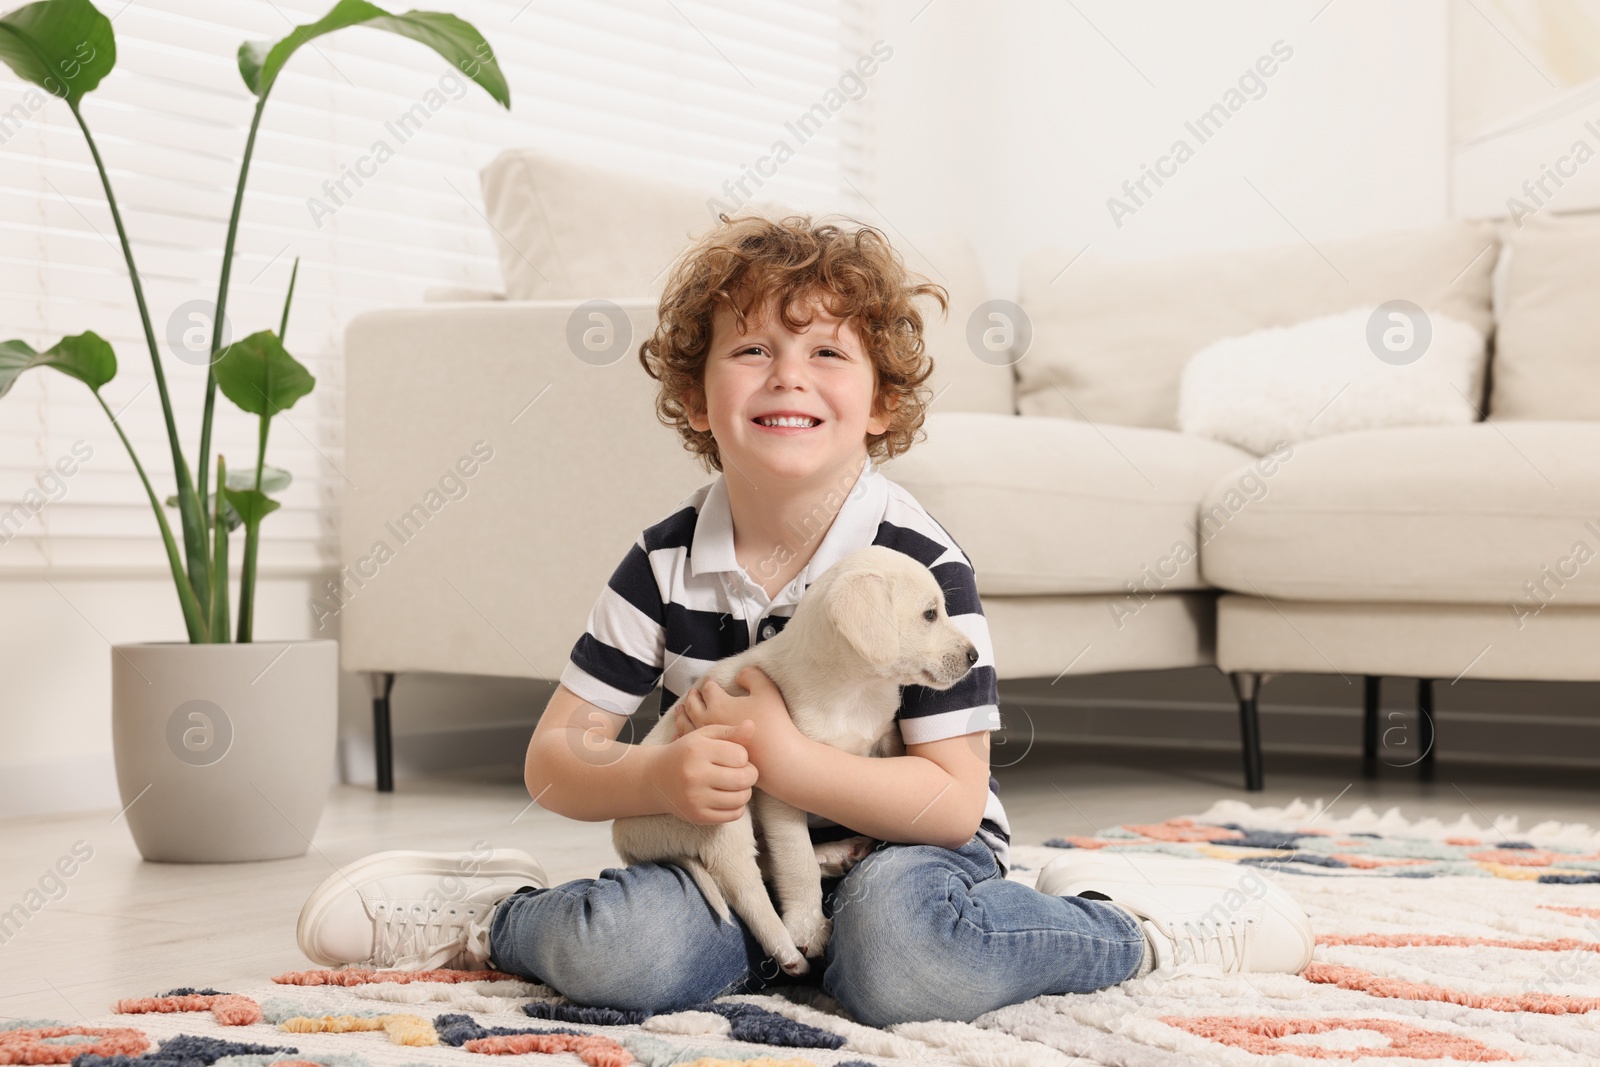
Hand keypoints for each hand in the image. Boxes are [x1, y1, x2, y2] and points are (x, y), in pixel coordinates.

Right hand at [648, 719, 758, 824]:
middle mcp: (695, 775)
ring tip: (735, 783)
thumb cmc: (686, 752)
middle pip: (744, 778)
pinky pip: (733, 814)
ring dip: (745, 791)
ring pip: (741, 798)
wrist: (656, 778)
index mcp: (698, 751)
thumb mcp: (704, 736)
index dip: (743, 755)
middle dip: (750, 774)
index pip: (740, 755)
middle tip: (742, 771)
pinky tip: (728, 797)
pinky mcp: (698, 816)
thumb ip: (730, 731)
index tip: (734, 756)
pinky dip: (738, 806)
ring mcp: (695, 799)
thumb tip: (752, 726)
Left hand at [676, 666, 796, 767]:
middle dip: (692, 697)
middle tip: (693, 693)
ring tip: (681, 710)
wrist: (778, 760)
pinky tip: (680, 736)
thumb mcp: (767, 690)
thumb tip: (739, 674)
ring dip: (682, 715)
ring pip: (686, 725)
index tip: (709, 683)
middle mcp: (707, 721)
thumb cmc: (774, 723)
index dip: (710, 684)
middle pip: (692, 705)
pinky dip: (681, 736)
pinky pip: (689, 744)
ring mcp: (706, 741)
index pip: (708, 689)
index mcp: (718, 703)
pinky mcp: (709, 757)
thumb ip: (751, 675)